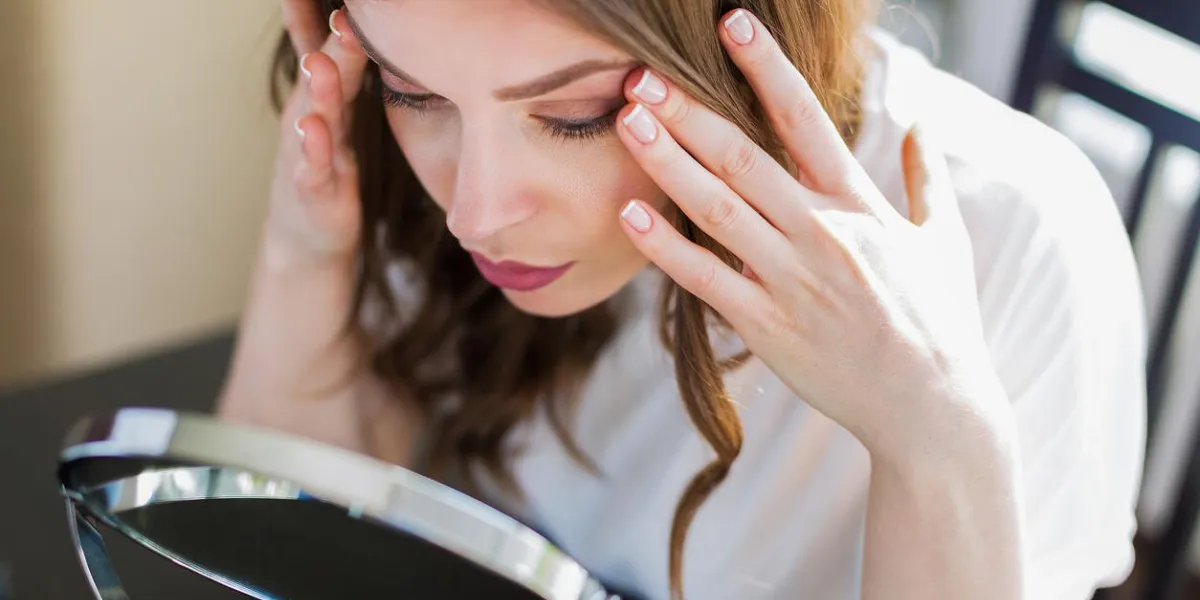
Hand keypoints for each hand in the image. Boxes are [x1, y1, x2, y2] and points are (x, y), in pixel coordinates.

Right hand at [268, 2, 367, 269]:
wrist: (308, 237)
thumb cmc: (328, 166)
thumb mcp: (340, 111)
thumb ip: (348, 69)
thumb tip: (370, 30)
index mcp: (327, 96)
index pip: (327, 46)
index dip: (326, 16)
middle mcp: (312, 116)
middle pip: (323, 73)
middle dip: (331, 42)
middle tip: (345, 12)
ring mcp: (308, 153)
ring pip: (314, 117)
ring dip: (317, 91)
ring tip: (319, 63)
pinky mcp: (312, 191)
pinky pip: (312, 168)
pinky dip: (312, 151)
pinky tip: (312, 131)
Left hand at [616, 9, 1008, 461]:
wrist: (930, 405)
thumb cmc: (940, 321)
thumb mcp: (944, 240)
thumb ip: (927, 179)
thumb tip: (924, 124)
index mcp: (860, 203)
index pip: (807, 119)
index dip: (767, 68)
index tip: (733, 25)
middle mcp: (820, 231)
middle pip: (743, 156)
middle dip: (689, 111)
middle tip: (643, 76)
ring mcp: (790, 278)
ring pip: (716, 207)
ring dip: (667, 162)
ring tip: (627, 122)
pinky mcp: (765, 324)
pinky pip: (704, 278)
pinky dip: (664, 246)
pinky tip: (629, 213)